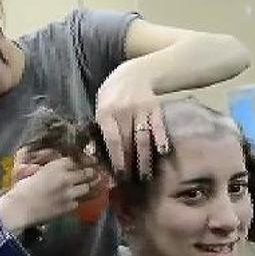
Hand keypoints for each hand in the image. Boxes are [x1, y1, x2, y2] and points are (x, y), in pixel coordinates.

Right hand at [14, 146, 103, 201]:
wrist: (20, 208)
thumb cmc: (22, 189)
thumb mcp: (35, 171)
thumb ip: (50, 169)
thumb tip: (62, 168)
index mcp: (56, 166)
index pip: (75, 161)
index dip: (83, 162)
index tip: (89, 162)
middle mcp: (66, 178)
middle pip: (87, 173)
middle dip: (92, 173)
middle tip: (96, 173)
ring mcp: (69, 193)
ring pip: (87, 188)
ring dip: (91, 186)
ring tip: (97, 185)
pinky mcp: (69, 207)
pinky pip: (79, 202)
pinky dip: (79, 200)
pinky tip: (81, 198)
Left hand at [95, 62, 168, 180]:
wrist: (133, 73)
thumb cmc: (112, 94)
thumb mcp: (100, 107)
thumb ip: (98, 129)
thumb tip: (91, 154)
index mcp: (106, 112)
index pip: (113, 140)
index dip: (116, 159)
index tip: (118, 175)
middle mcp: (124, 111)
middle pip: (128, 142)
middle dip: (130, 163)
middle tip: (131, 181)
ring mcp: (141, 109)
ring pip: (143, 137)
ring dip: (144, 158)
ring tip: (145, 175)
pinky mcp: (155, 108)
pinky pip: (158, 126)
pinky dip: (161, 139)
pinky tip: (163, 152)